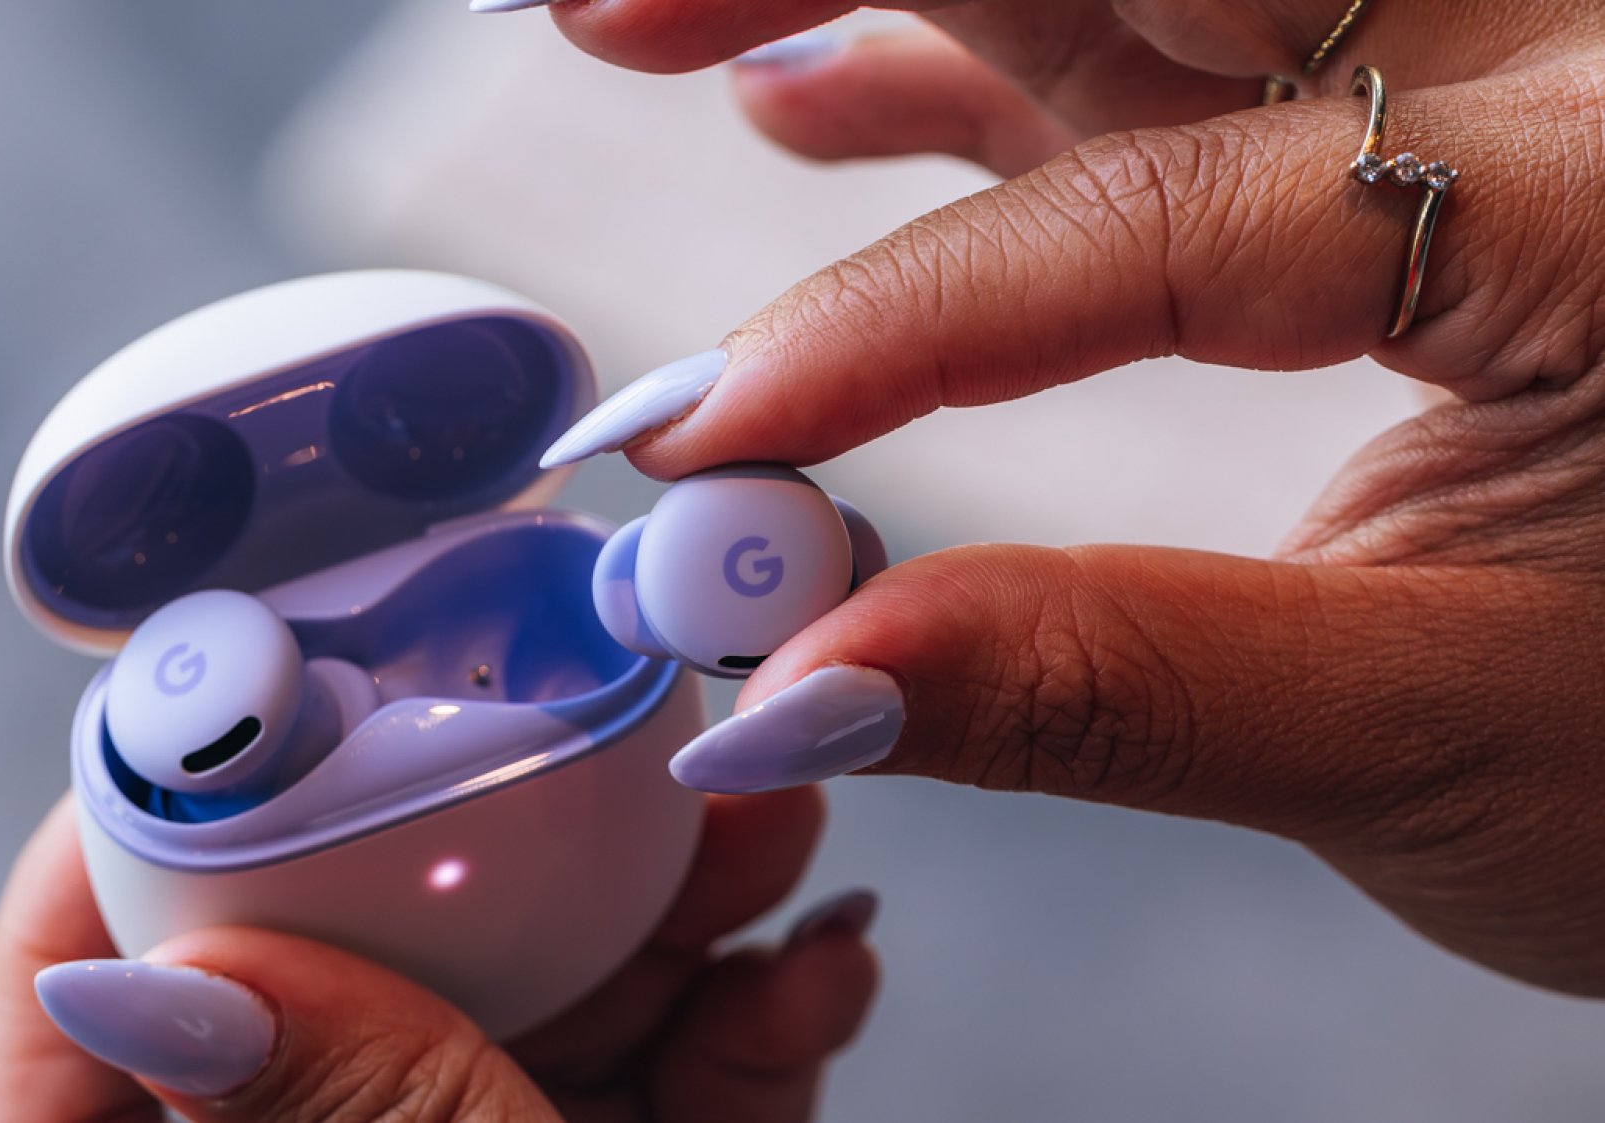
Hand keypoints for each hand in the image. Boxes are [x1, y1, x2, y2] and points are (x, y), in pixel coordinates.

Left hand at [0, 792, 875, 1121]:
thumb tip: (156, 972)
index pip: (71, 1040)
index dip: (126, 857)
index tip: (239, 712)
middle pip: (332, 989)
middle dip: (481, 846)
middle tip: (575, 726)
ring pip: (511, 1026)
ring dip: (653, 919)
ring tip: (765, 821)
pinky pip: (630, 1103)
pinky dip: (727, 1034)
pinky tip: (819, 963)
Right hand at [522, 2, 1604, 993]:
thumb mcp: (1440, 741)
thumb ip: (1104, 689)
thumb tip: (801, 688)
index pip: (1163, 214)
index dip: (900, 324)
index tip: (705, 442)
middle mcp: (1549, 66)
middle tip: (597, 1)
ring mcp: (1482, 84)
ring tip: (638, 25)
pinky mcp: (1421, 144)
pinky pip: (1165, 73)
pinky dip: (975, 89)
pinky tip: (810, 111)